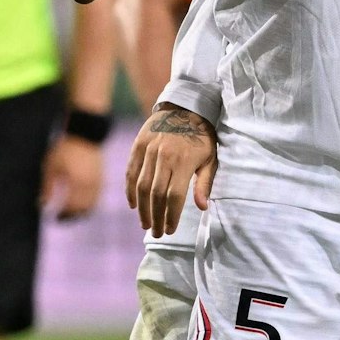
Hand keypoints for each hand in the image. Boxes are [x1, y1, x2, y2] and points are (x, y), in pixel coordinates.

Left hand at [41, 135, 103, 221]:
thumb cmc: (64, 150)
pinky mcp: (102, 178)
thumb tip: (42, 205)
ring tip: (70, 212)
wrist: (84, 134)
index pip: (71, 207)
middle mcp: (90, 185)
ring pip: (92, 205)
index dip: (63, 215)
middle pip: (83, 209)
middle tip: (61, 218)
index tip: (54, 218)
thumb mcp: (51, 167)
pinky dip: (89, 203)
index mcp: (76, 183)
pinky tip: (79, 202)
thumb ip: (47, 187)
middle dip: (73, 216)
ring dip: (81, 211)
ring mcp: (98, 182)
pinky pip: (97, 197)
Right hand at [123, 102, 216, 237]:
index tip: (170, 230)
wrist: (185, 106)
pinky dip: (129, 190)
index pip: (174, 197)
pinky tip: (133, 205)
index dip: (171, 216)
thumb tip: (202, 207)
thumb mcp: (210, 158)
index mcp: (184, 162)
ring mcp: (149, 150)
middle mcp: (164, 157)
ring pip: (141, 186)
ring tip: (146, 223)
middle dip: (156, 217)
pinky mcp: (138, 145)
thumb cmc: (202, 136)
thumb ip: (204, 183)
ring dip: (142, 209)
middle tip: (157, 232)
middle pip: (156, 195)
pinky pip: (131, 172)